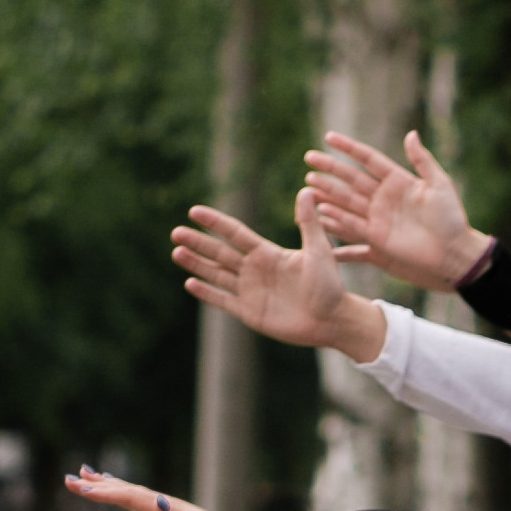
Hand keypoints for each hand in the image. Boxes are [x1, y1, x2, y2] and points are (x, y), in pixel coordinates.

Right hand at [172, 190, 384, 357]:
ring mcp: (251, 292)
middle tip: (176, 232)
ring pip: (217, 275)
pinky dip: (207, 293)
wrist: (334, 320)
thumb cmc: (331, 286)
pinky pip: (223, 301)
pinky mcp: (250, 313)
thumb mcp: (319, 250)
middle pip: (220, 253)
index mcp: (268, 253)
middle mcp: (255, 271)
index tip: (195, 211)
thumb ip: (308, 222)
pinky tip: (190, 283)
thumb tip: (307, 189)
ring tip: (177, 252)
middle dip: (198, 242)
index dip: (215, 223)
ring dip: (196, 264)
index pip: (235, 233)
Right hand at [302, 130, 488, 290]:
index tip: (328, 137)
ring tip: (308, 188)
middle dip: (330, 171)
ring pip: (346, 205)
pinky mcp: (378, 243)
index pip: (368, 160)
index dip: (349, 148)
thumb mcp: (440, 186)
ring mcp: (379, 221)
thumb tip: (411, 134)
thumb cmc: (452, 220)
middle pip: (351, 181)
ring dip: (327, 196)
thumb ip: (423, 161)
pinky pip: (353, 234)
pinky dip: (337, 229)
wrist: (455, 254)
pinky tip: (321, 219)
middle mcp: (384, 200)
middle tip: (309, 160)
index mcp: (398, 182)